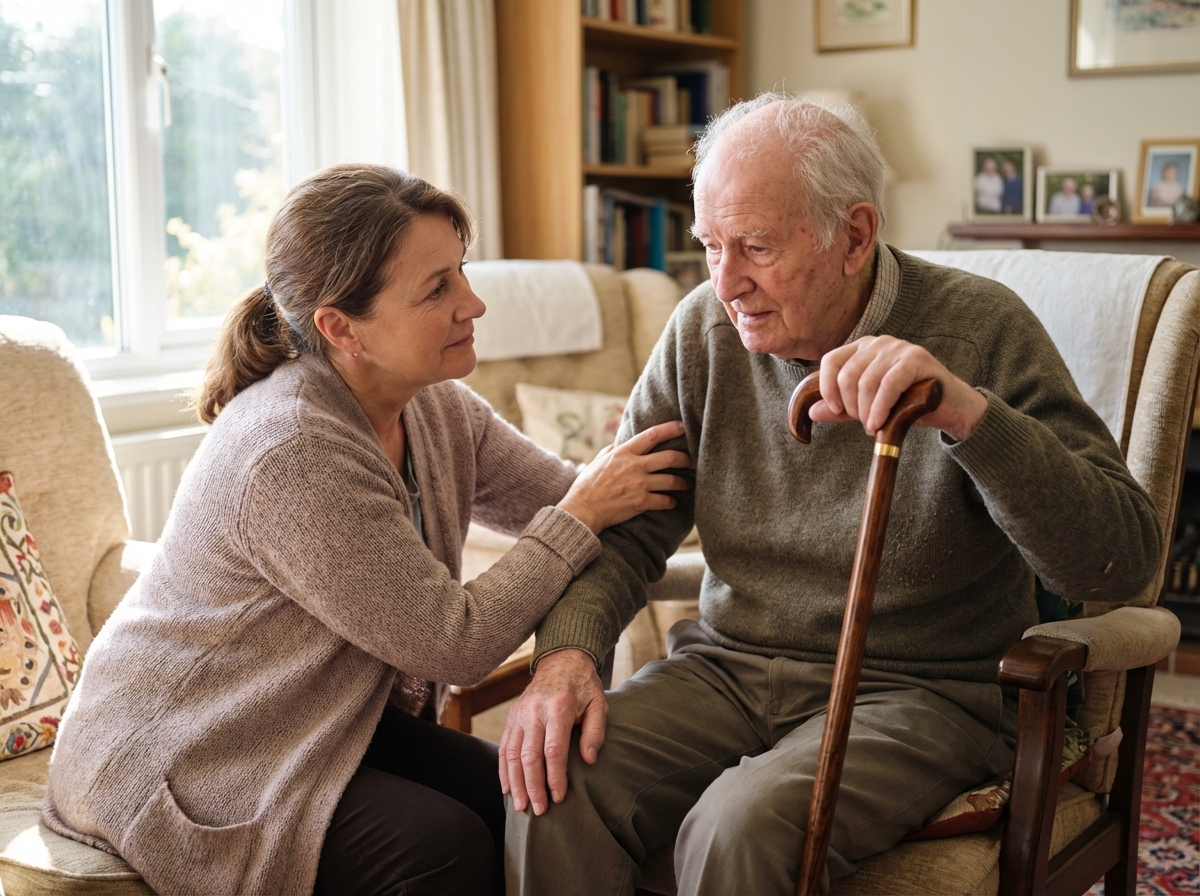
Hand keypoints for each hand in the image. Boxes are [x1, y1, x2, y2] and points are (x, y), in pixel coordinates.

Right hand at [499, 648, 606, 815]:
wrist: (561, 661)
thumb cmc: (583, 686)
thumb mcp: (599, 704)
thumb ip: (595, 732)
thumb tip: (589, 761)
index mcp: (558, 707)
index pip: (553, 750)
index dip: (555, 776)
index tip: (559, 797)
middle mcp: (534, 711)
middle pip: (529, 756)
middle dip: (533, 786)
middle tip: (539, 811)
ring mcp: (519, 714)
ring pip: (513, 754)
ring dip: (516, 783)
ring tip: (521, 806)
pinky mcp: (511, 717)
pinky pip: (504, 746)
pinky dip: (504, 769)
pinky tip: (507, 788)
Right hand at [558, 420, 692, 533]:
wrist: (583, 509)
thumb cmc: (587, 485)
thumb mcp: (597, 461)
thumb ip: (612, 450)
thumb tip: (619, 442)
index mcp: (623, 453)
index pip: (652, 436)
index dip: (670, 429)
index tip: (682, 426)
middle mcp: (634, 466)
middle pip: (669, 458)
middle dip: (685, 459)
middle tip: (692, 461)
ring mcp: (639, 484)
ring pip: (671, 480)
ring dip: (683, 482)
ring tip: (687, 484)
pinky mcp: (641, 502)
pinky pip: (664, 501)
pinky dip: (671, 502)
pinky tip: (673, 502)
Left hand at [812, 336, 987, 441]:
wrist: (947, 407)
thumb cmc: (906, 403)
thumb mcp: (867, 407)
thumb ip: (841, 408)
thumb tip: (812, 412)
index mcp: (862, 349)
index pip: (831, 361)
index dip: (827, 388)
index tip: (835, 410)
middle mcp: (878, 343)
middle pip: (847, 375)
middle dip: (851, 406)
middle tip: (864, 423)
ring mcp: (898, 348)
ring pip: (866, 382)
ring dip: (866, 412)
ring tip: (874, 426)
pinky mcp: (916, 359)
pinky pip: (888, 385)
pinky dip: (880, 408)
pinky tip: (879, 425)